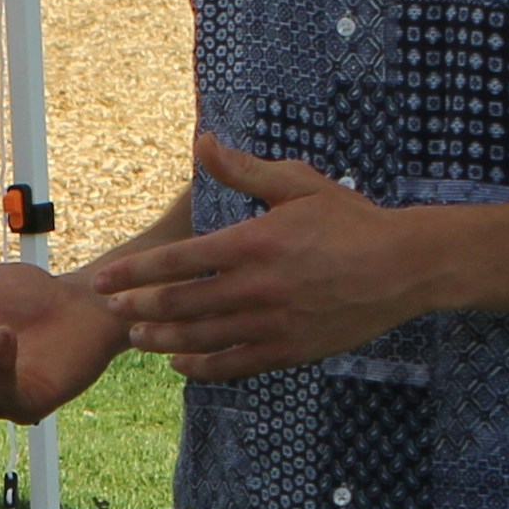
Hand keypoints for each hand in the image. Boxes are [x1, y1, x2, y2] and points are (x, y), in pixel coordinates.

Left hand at [88, 135, 443, 382]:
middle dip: (138, 307)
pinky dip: (202, 367)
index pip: (176, 261)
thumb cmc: (351, 220)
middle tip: (112, 309)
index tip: (105, 279)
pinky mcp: (290, 350)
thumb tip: (201, 142)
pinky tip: (181, 364)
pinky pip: (235, 365)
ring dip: (162, 339)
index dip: (134, 273)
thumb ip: (243, 171)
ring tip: (137, 337)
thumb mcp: (297, 184)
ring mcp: (272, 324)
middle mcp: (256, 288)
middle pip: (180, 304)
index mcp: (252, 244)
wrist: (403, 267)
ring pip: (201, 338)